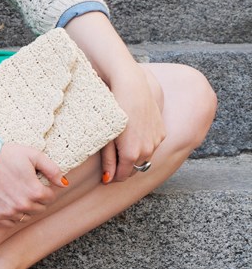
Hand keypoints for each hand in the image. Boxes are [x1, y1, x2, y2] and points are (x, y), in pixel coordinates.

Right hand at [0, 143, 67, 226]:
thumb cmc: (6, 154)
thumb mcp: (33, 155)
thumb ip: (52, 169)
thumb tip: (64, 184)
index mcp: (35, 191)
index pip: (50, 198)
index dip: (44, 188)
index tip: (35, 181)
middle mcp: (22, 205)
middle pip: (38, 209)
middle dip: (35, 198)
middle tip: (24, 185)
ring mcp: (7, 212)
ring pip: (24, 217)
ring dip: (23, 208)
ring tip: (15, 192)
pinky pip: (9, 224)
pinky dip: (10, 216)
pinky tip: (6, 202)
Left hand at [101, 64, 165, 182]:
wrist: (131, 89)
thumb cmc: (113, 111)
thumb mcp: (106, 136)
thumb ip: (108, 160)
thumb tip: (107, 179)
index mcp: (131, 154)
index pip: (123, 176)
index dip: (114, 176)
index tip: (106, 172)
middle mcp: (147, 151)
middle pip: (135, 168)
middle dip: (124, 166)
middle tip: (113, 157)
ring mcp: (156, 142)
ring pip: (145, 157)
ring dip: (135, 155)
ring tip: (123, 141)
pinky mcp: (161, 132)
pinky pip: (152, 145)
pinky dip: (144, 143)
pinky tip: (135, 132)